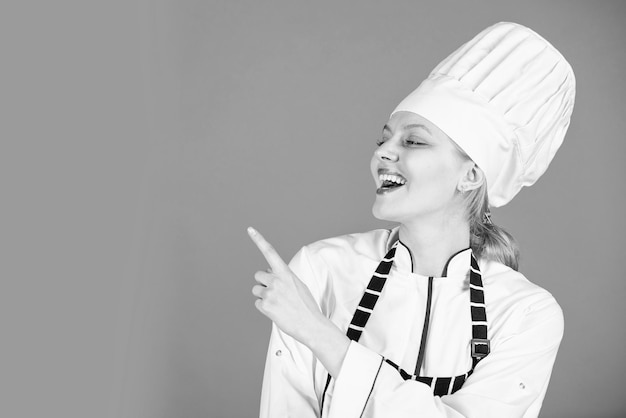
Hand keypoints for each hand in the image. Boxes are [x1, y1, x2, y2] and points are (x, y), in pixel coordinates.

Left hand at [247, 226, 323, 345]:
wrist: (310, 324)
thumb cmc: (305, 305)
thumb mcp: (297, 285)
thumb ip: (282, 277)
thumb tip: (267, 274)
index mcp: (286, 273)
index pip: (270, 252)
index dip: (258, 239)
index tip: (250, 229)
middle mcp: (276, 280)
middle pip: (258, 275)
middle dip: (263, 282)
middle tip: (276, 293)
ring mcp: (270, 293)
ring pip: (256, 290)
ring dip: (263, 296)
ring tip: (278, 304)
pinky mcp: (265, 306)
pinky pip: (257, 303)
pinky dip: (264, 308)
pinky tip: (276, 311)